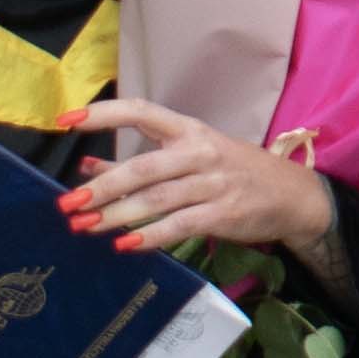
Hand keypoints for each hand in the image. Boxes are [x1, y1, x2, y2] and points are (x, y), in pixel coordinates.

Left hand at [66, 99, 340, 277]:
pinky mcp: (224, 213)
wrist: (292, 195)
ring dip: (117, 215)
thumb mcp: (189, 158)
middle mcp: (200, 151)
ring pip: (157, 199)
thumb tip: (86, 166)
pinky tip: (125, 246)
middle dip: (102, 186)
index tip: (66, 119)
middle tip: (67, 204)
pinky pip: (180, 225)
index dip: (103, 113)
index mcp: (189, 130)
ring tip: (85, 227)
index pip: (141, 111)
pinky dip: (150, 237)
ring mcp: (213, 183)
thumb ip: (137, 163)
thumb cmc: (232, 173)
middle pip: (144, 166)